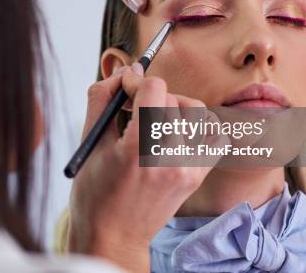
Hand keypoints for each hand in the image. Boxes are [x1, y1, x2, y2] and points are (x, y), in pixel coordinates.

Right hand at [67, 64, 214, 271]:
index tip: (125, 89)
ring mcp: (188, 169)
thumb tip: (124, 70)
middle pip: (172, 98)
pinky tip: (178, 132)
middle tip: (133, 108)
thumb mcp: (90, 141)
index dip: (136, 81)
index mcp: (137, 150)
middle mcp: (168, 159)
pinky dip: (200, 126)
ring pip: (197, 112)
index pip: (154, 89)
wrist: (114, 235)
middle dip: (150, 95)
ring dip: (175, 107)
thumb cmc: (95, 192)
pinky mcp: (197, 176)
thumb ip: (103, 98)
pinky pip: (215, 136)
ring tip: (156, 120)